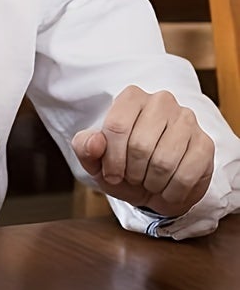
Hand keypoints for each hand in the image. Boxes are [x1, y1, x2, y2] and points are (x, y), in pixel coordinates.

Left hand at [73, 86, 213, 217]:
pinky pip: (186, 176)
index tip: (111, 175)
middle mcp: (161, 101)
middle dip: (132, 172)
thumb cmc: (123, 166)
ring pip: (164, 162)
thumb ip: (84, 147)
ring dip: (152, 182)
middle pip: (140, 145)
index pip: (117, 126)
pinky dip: (171, 192)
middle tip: (133, 178)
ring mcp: (187, 120)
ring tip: (149, 182)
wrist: (154, 186)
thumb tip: (95, 141)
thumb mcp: (96, 160)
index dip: (112, 159)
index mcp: (131, 97)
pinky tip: (167, 190)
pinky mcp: (205, 143)